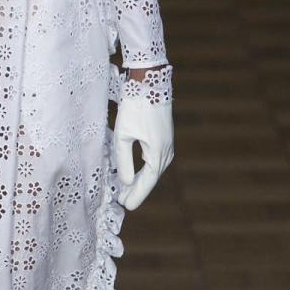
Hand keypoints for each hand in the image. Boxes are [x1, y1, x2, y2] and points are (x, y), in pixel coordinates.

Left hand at [113, 66, 173, 209]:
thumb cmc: (134, 107)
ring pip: (153, 170)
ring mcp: (168, 146)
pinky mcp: (165, 140)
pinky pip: (155, 161)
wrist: (150, 83)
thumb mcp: (123, 135)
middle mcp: (166, 152)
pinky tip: (135, 174)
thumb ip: (124, 160)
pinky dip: (144, 171)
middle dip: (136, 190)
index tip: (125, 206)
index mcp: (157, 153)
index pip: (146, 182)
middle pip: (150, 178)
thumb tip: (125, 182)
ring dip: (140, 181)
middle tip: (121, 201)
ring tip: (125, 191)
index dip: (136, 195)